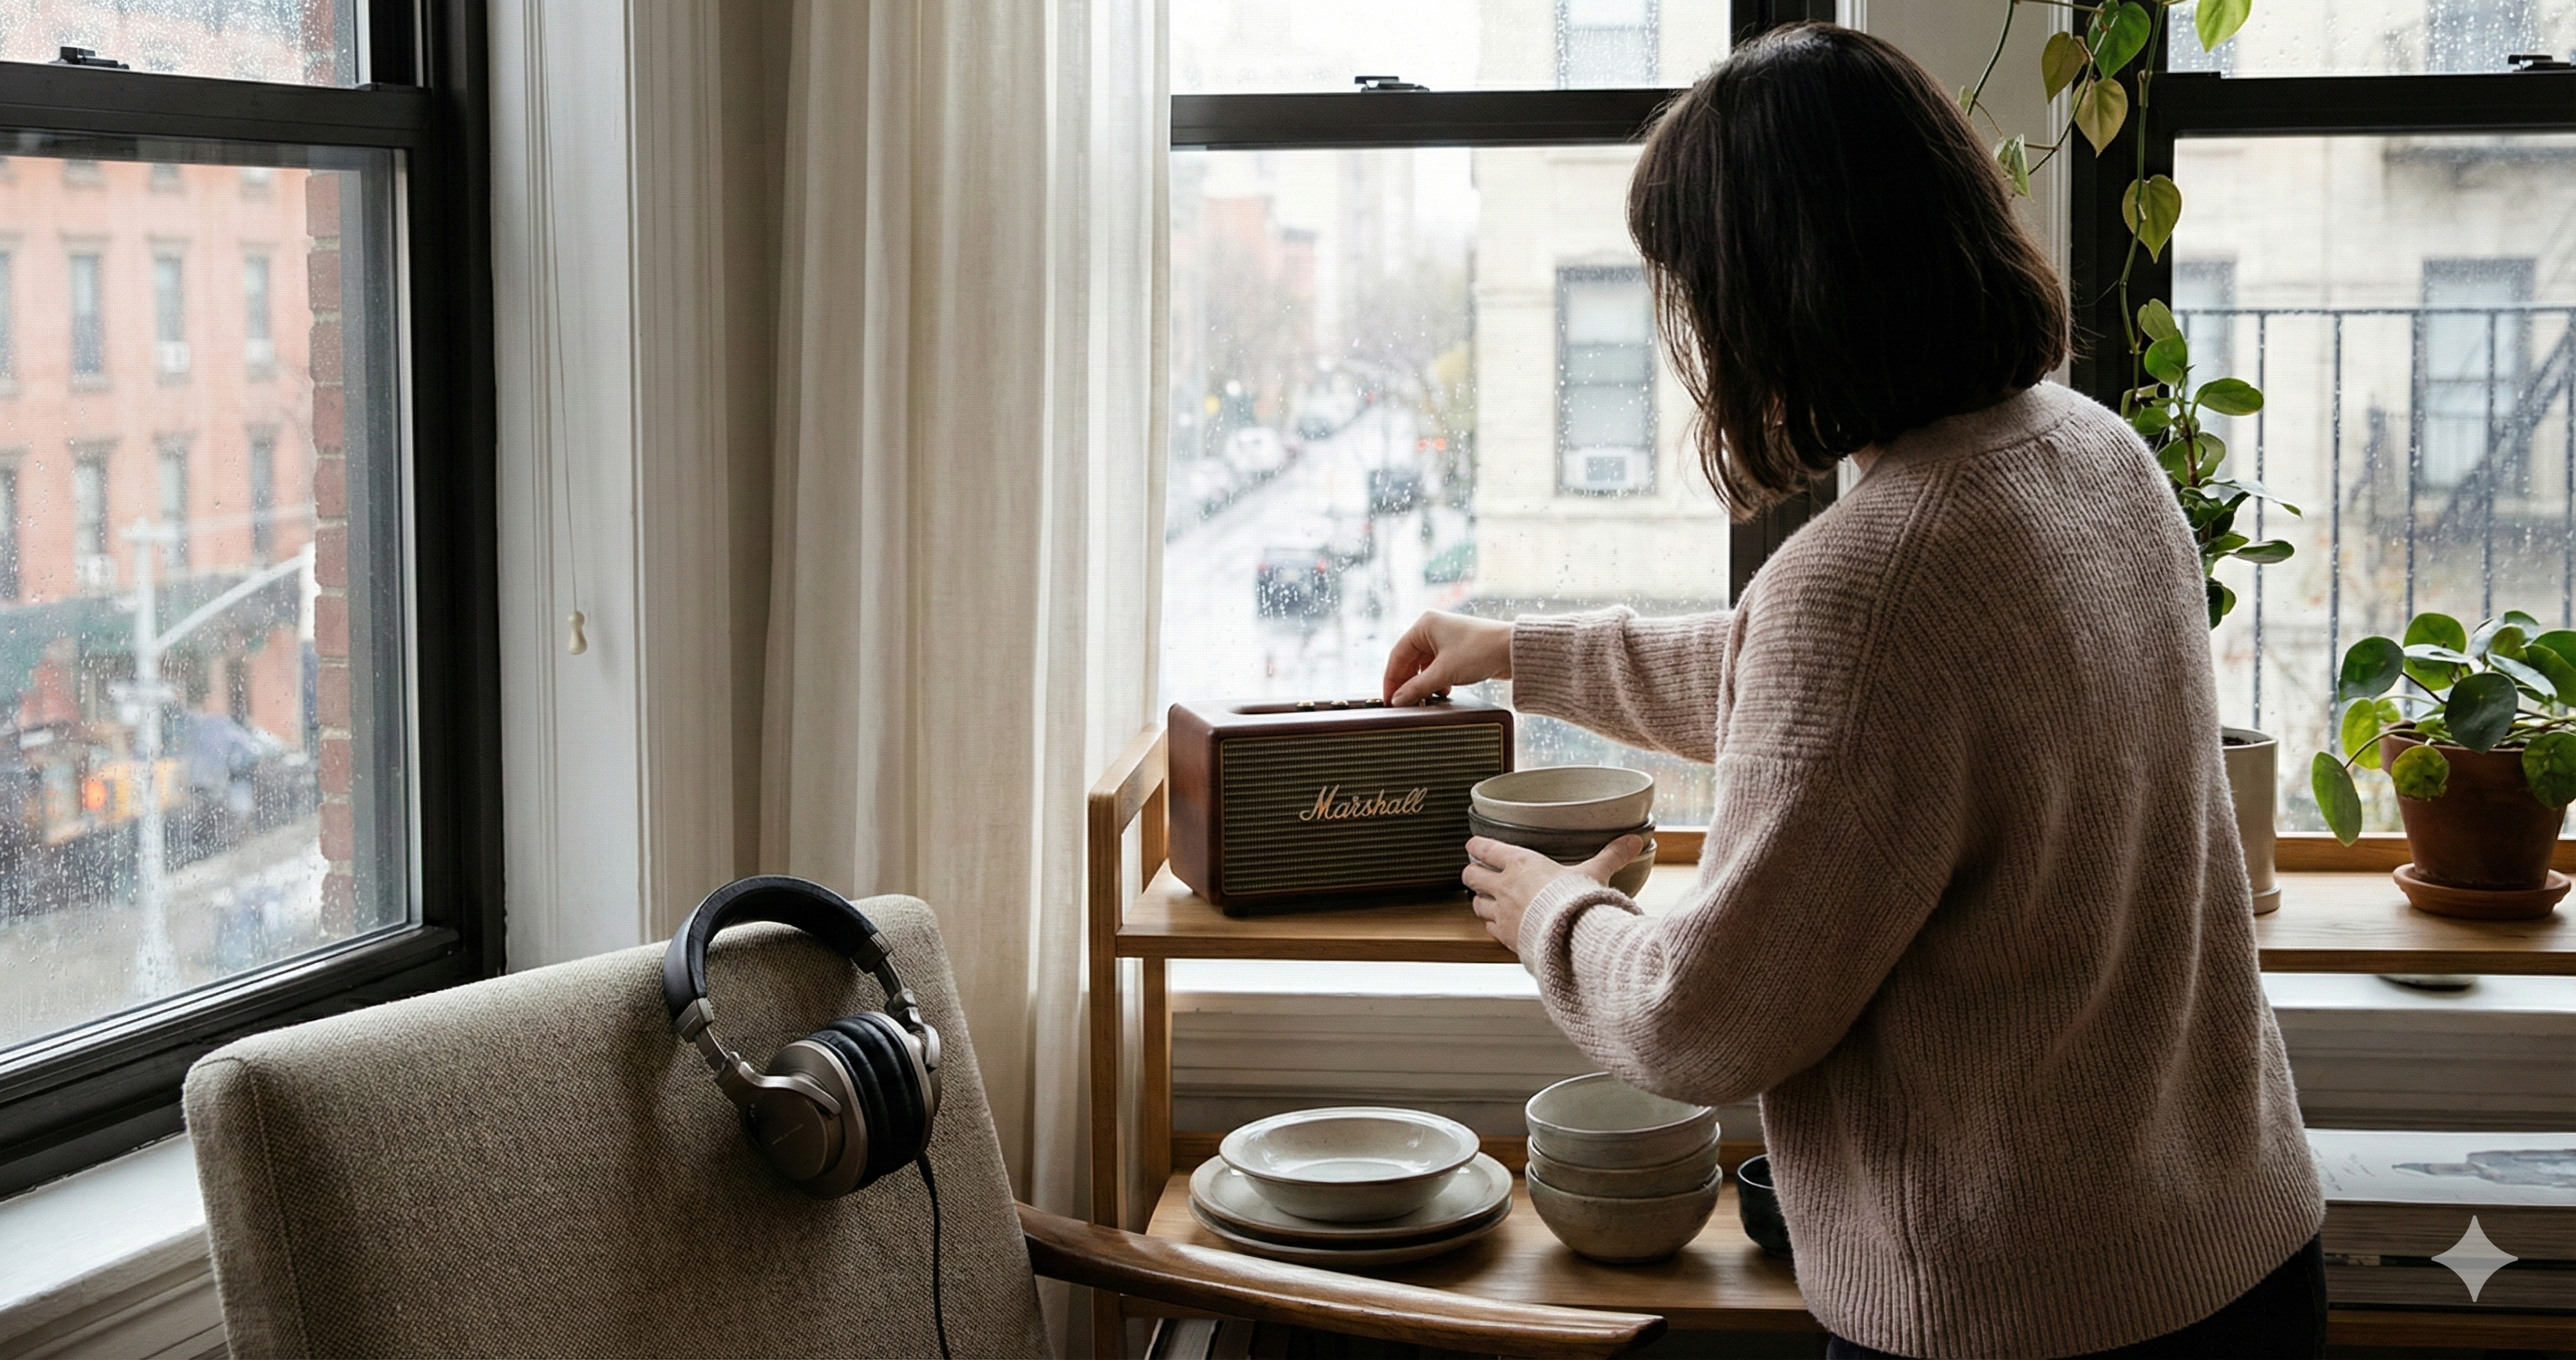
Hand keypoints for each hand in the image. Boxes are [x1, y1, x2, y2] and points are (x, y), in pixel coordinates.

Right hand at [1382, 611, 1513, 706]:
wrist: (1513, 651)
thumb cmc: (1480, 651)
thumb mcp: (1443, 673)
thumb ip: (1417, 688)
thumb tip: (1398, 701)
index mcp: (1424, 624)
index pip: (1397, 654)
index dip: (1391, 679)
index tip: (1389, 699)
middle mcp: (1433, 629)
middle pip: (1410, 660)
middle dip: (1407, 683)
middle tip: (1403, 703)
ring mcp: (1446, 639)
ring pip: (1424, 666)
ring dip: (1423, 684)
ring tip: (1423, 700)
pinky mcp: (1458, 651)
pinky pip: (1438, 668)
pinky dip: (1436, 681)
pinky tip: (1442, 692)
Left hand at [1462, 834, 1646, 954]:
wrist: (1570, 938)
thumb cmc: (1577, 901)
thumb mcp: (1594, 874)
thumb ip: (1611, 856)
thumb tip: (1635, 840)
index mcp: (1521, 864)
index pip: (1485, 848)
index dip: (1477, 846)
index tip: (1475, 845)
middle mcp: (1504, 886)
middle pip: (1471, 874)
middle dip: (1472, 873)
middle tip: (1478, 872)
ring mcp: (1502, 913)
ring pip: (1475, 903)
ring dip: (1480, 900)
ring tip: (1488, 899)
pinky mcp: (1505, 936)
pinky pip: (1489, 928)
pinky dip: (1492, 925)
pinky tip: (1501, 924)